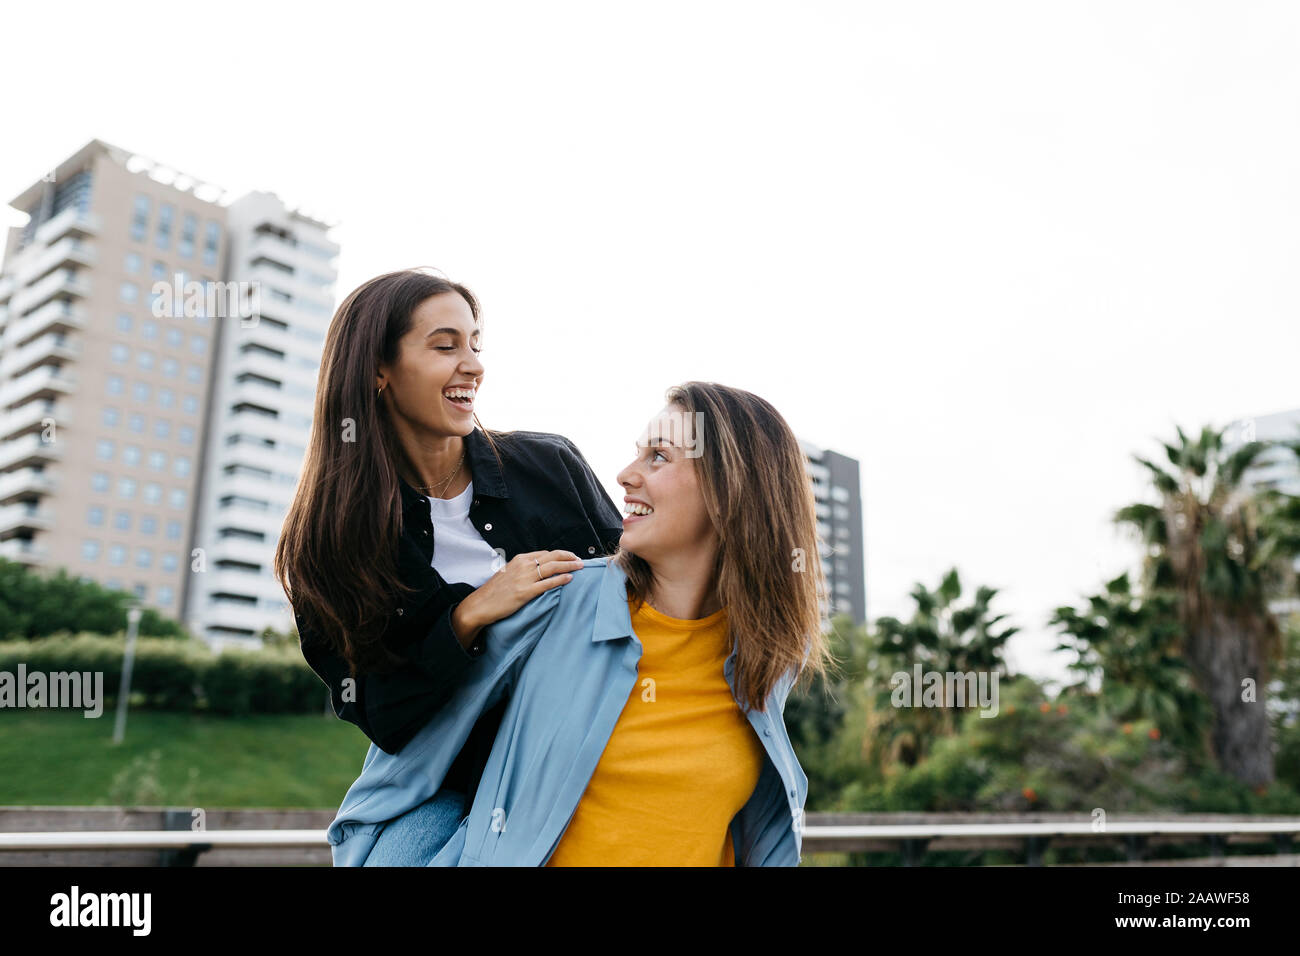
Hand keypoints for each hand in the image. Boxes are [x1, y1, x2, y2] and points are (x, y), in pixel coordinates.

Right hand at [450, 551, 584, 646]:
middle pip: (552, 557)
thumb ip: (523, 569)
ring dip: (570, 566)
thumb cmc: (495, 591)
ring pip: (553, 567)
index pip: (545, 553)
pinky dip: (561, 579)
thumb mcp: (508, 573)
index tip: (570, 557)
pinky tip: (570, 578)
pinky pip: (548, 583)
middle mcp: (523, 565)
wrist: (481, 604)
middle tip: (580, 560)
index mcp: (520, 559)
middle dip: (569, 557)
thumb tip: (538, 570)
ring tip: (580, 567)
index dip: (560, 554)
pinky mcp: (526, 592)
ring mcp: (525, 578)